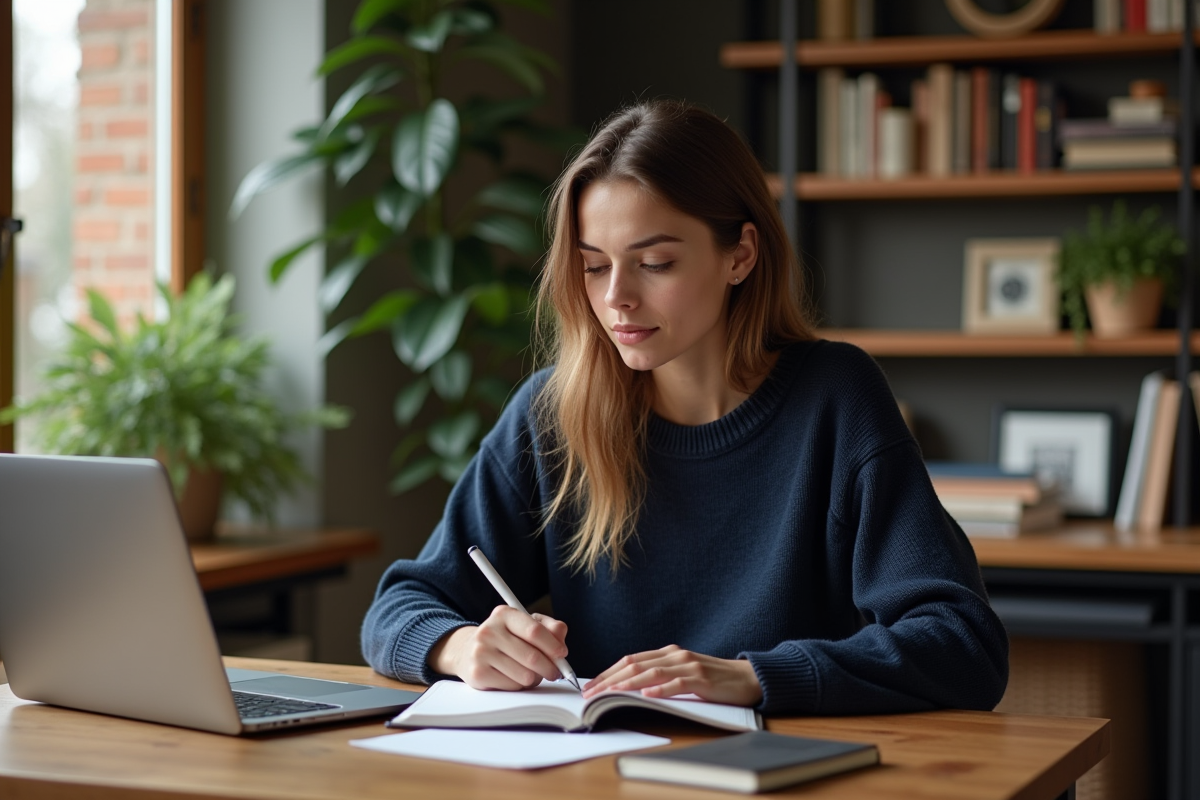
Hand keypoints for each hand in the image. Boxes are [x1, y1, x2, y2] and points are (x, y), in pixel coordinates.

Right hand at [428, 606, 569, 690]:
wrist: (468, 651)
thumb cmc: (505, 638)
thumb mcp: (525, 625)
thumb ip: (548, 628)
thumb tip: (561, 638)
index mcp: (504, 614)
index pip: (534, 631)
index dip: (553, 645)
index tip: (562, 654)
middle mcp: (489, 631)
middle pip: (532, 657)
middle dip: (550, 667)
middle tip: (555, 672)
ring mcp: (481, 653)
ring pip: (524, 675)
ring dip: (535, 678)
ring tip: (530, 673)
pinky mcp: (477, 674)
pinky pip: (513, 686)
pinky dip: (520, 686)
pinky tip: (515, 678)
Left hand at [582, 645, 762, 706]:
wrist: (748, 678)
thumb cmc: (714, 679)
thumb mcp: (683, 674)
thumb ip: (661, 677)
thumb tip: (630, 689)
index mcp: (668, 653)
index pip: (630, 660)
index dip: (608, 672)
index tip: (590, 685)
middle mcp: (676, 655)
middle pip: (635, 665)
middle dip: (609, 679)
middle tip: (590, 693)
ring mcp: (689, 666)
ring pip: (651, 673)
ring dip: (627, 684)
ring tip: (609, 694)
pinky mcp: (702, 679)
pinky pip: (677, 684)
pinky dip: (660, 689)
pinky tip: (646, 695)